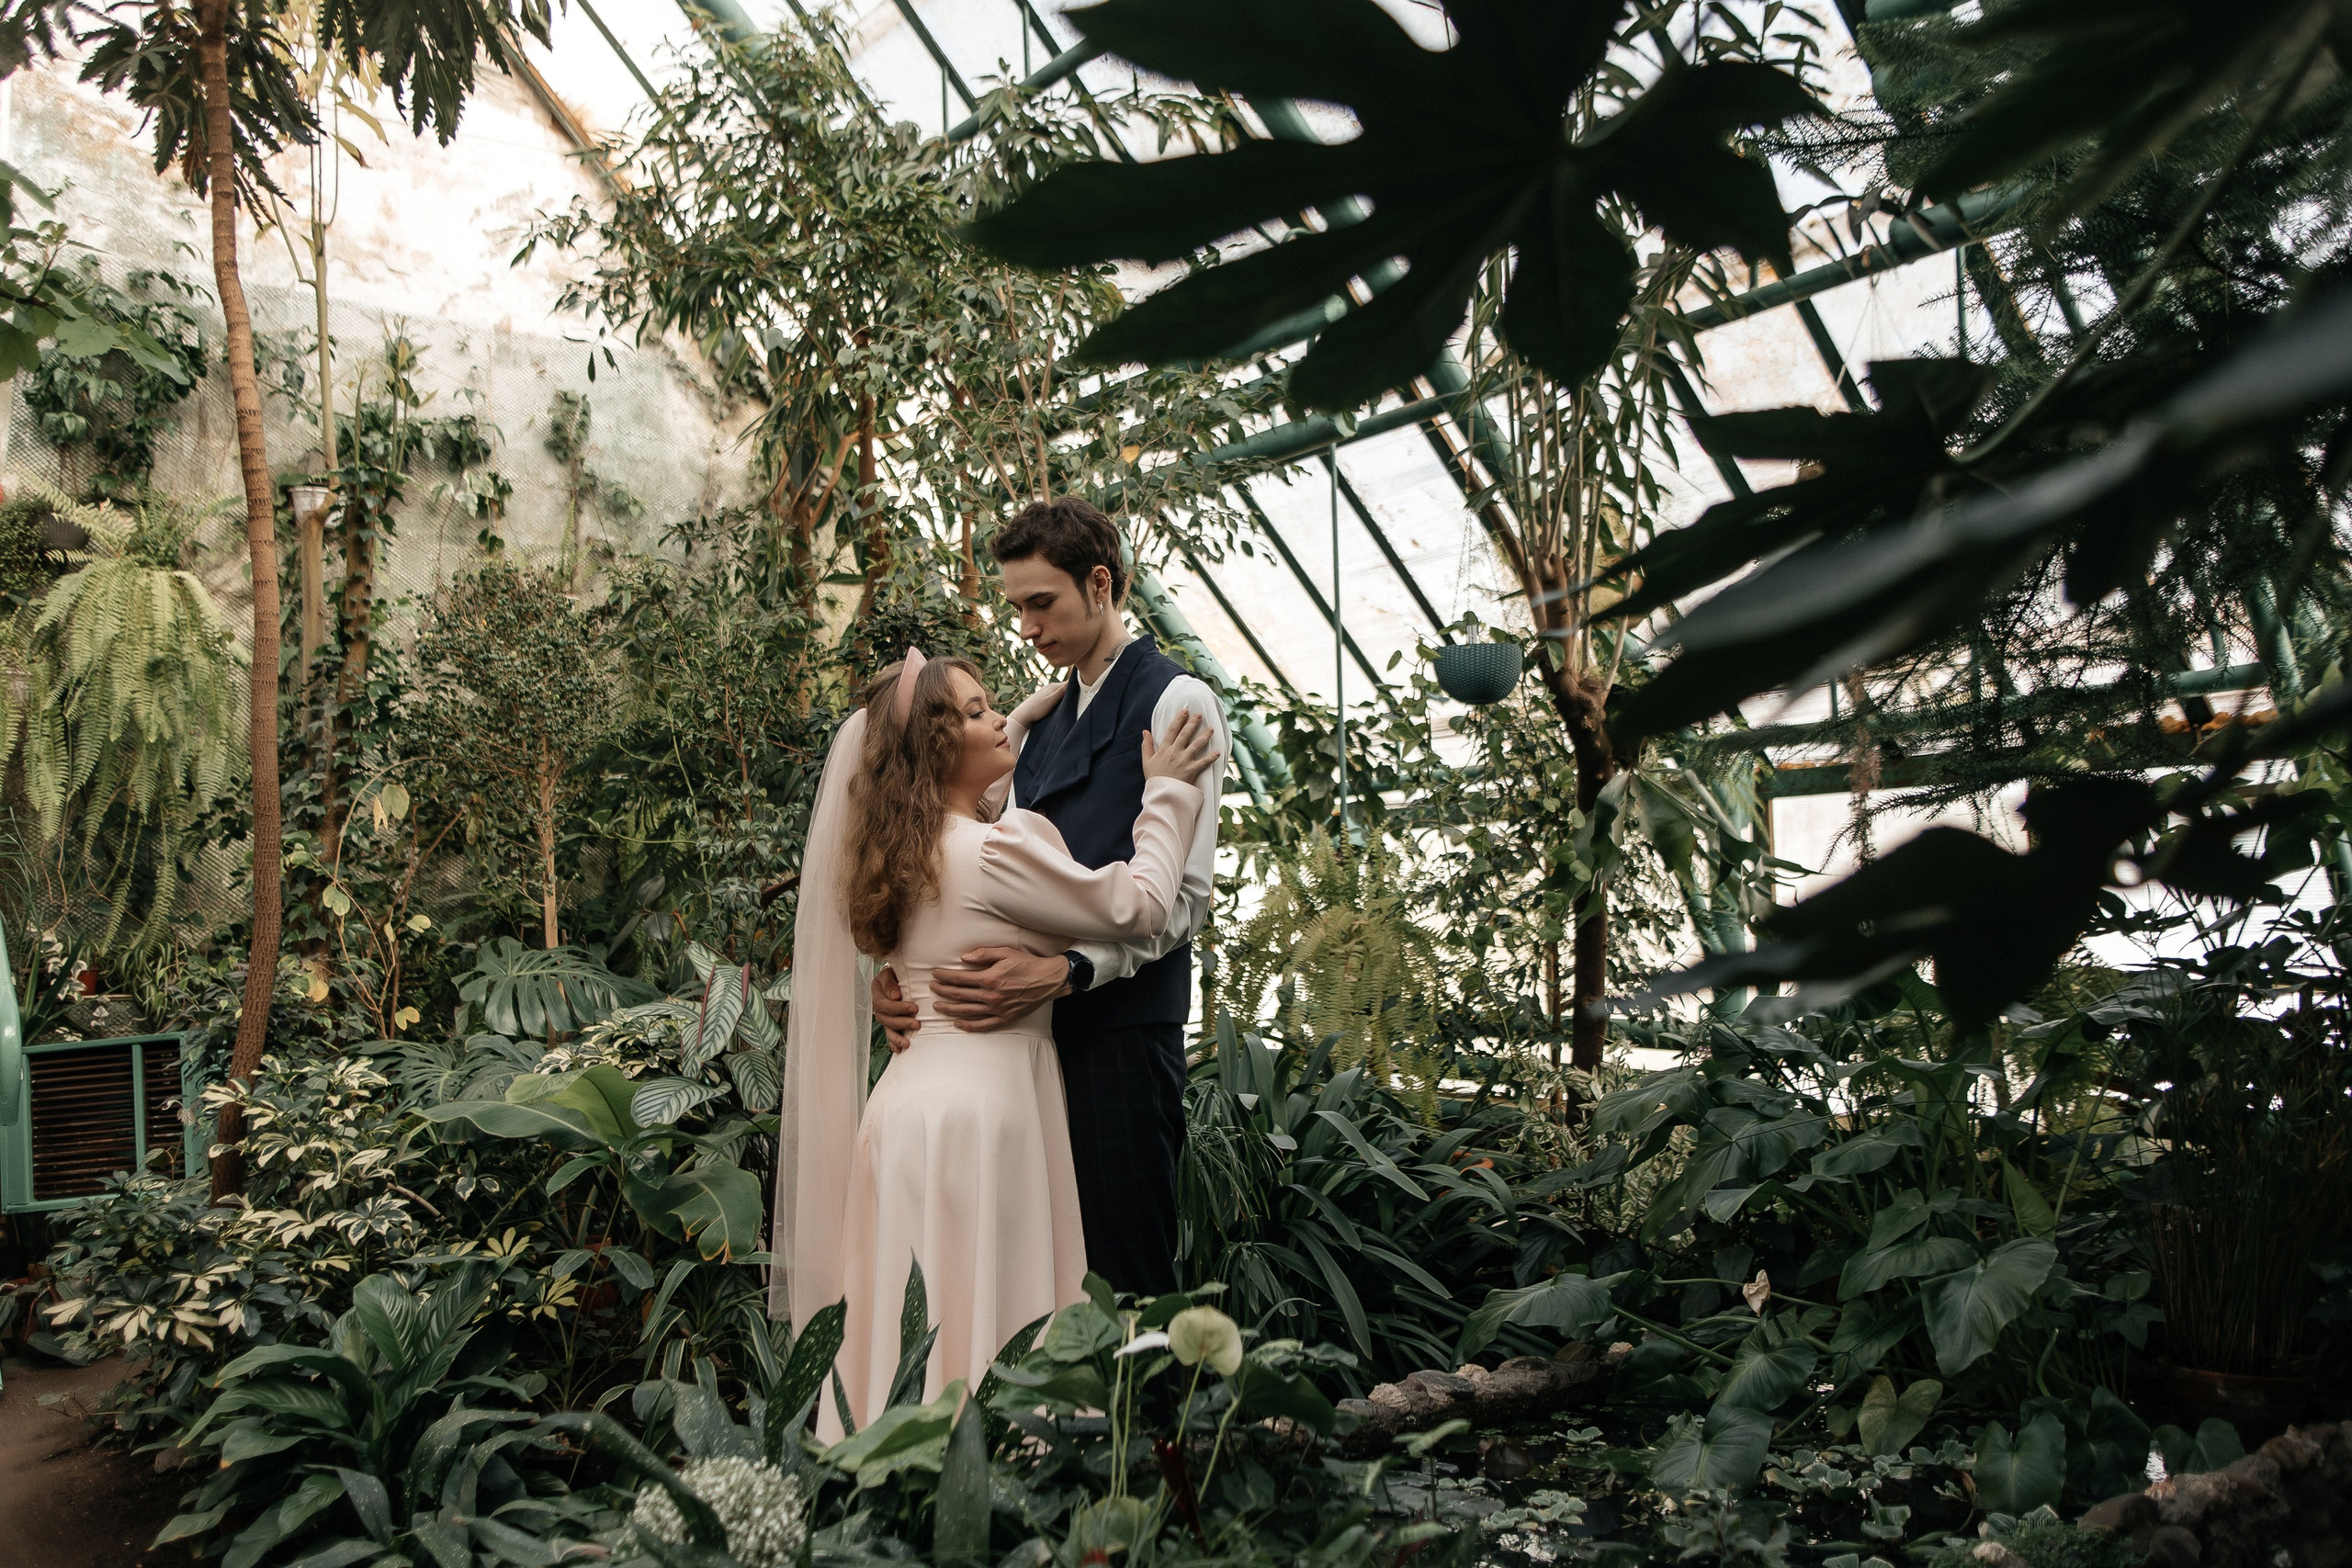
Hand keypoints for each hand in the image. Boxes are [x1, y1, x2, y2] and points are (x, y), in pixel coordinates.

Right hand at [871, 966, 920, 1053]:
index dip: (898, 1008)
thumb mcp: (889, 973)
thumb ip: (890, 983)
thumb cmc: (895, 974)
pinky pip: (889, 1035)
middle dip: (902, 1023)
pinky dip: (893, 1043)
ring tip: (908, 1043)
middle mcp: (878, 1007)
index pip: (885, 1004)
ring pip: (888, 1029)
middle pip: (887, 1019)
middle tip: (917, 1024)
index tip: (914, 1007)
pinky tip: (899, 1050)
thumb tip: (895, 997)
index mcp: (877, 993)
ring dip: (897, 1037)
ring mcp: (884, 1017)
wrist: (896, 977)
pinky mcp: (890, 1023)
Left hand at [930, 946, 1071, 1030]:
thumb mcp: (1005, 952)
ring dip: (949, 1009)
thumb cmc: (1027, 964)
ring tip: (937, 1007)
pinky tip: (957, 1023)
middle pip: (959, 995)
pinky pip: (982, 1025)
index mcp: (990, 978)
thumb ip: (983, 954)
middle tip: (932, 988)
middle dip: (942, 991)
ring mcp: (997, 1009)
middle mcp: (991, 996)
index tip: (935, 974)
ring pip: (966, 1011)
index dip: (944, 976)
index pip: (960, 979)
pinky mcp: (1004, 1018)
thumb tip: (963, 958)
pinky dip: (968, 1025)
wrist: (1048, 980)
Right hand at [1140, 707, 1218, 785]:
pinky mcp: (1191, 770)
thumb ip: (1146, 745)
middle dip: (1193, 723)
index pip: (1172, 730)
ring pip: (1196, 745)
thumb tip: (1145, 731)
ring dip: (1204, 736)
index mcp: (1164, 749)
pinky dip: (1211, 758)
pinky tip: (1218, 752)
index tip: (1184, 711)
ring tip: (1211, 729)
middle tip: (1199, 715)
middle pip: (1185, 734)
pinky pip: (1203, 762)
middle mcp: (1175, 752)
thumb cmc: (1154, 778)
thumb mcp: (1147, 761)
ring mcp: (1184, 761)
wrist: (1161, 793)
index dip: (1178, 720)